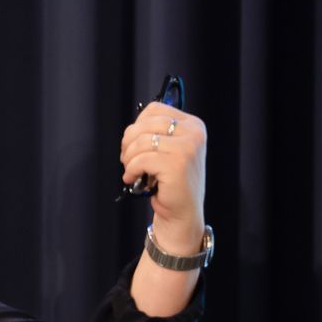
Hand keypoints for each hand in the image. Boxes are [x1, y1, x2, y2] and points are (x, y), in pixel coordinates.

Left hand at [119, 108, 207, 253]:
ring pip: (141, 141)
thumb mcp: (167, 151)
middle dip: (128, 143)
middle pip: (145, 124)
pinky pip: (141, 159)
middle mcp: (194, 133)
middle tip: (127, 160)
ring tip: (131, 170)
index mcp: (193, 125)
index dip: (136, 126)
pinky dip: (130, 170)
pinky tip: (132, 179)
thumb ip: (155, 134)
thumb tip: (132, 127)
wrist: (182, 212)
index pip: (154, 109)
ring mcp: (187, 147)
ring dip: (128, 158)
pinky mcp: (177, 164)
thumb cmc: (170, 183)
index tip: (133, 143)